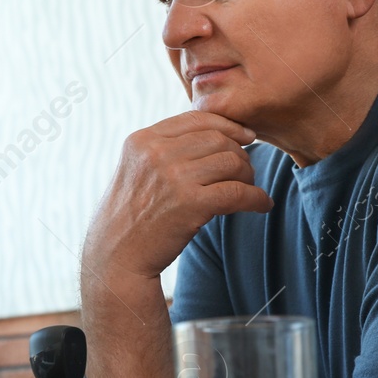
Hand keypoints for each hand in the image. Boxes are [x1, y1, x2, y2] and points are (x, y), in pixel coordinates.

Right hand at [84, 111, 271, 280]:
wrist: (116, 259)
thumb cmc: (129, 218)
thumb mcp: (136, 170)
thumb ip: (165, 149)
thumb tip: (215, 134)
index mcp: (142, 140)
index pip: (196, 118)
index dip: (228, 125)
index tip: (246, 136)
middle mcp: (156, 153)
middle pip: (218, 139)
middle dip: (240, 153)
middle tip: (246, 171)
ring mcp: (173, 178)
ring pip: (231, 162)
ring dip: (248, 175)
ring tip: (249, 188)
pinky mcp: (190, 205)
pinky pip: (237, 193)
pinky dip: (256, 198)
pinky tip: (262, 204)